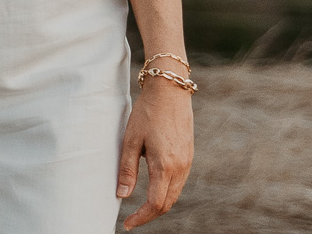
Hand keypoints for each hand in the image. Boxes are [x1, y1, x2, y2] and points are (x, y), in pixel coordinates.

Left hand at [116, 75, 193, 227]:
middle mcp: (180, 167)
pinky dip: (167, 192)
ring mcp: (187, 162)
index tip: (127, 224)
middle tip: (132, 219)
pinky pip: (179, 183)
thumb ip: (127, 169)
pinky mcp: (188, 156)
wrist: (170, 91)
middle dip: (150, 215)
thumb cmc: (147, 112)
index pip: (155, 203)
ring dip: (159, 205)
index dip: (141, 217)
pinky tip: (154, 189)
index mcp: (165, 165)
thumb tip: (122, 196)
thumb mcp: (131, 139)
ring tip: (141, 208)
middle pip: (167, 204)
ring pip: (174, 195)